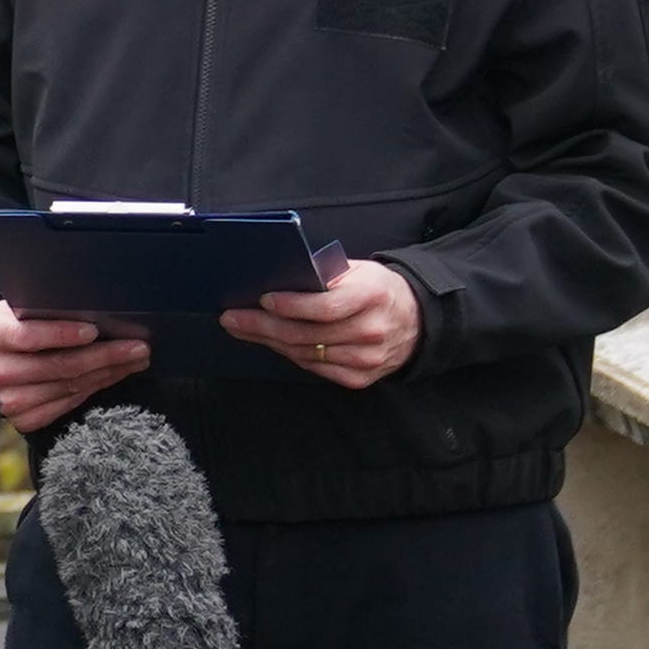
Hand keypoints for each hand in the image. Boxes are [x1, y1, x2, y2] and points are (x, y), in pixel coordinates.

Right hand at [0, 302, 149, 435]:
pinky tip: (113, 376)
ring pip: (69, 387)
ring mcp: (9, 401)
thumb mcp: (16, 310)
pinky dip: (94, 389)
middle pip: (59, 366)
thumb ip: (42, 310)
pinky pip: (68, 404)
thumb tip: (91, 307)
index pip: (28, 336)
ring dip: (108, 373)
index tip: (94, 330)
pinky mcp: (24, 421)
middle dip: (104, 356)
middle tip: (138, 347)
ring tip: (135, 360)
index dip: (61, 333)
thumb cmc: (11, 328)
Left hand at [224, 258, 420, 389]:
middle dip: (263, 326)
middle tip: (233, 318)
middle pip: (308, 334)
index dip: (291, 305)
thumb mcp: (359, 271)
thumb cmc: (377, 290)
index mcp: (372, 296)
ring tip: (243, 329)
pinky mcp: (361, 378)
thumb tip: (279, 277)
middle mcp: (371, 330)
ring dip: (270, 342)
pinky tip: (272, 343)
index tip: (262, 299)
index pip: (325, 306)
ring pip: (307, 354)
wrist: (416, 321)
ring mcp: (367, 359)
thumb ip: (325, 275)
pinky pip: (317, 369)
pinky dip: (291, 355)